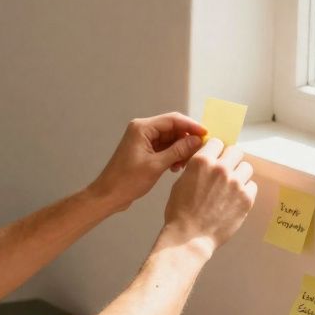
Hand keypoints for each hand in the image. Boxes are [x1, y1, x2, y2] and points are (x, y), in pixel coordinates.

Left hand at [87, 112, 207, 211]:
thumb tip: (197, 140)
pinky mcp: (144, 150)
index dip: (191, 126)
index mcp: (142, 128)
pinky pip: (164, 147)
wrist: (109, 195)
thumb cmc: (127, 181)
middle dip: (186, 139)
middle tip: (199, 152)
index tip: (206, 134)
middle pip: (172, 128)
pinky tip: (176, 166)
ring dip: (180, 149)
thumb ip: (178, 151)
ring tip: (186, 163)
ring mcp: (143, 140)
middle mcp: (142, 130)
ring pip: (170, 139)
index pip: (173, 119)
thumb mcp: (156, 165)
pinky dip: (172, 155)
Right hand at [161, 140, 257, 253]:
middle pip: (236, 151)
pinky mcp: (246, 198)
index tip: (217, 157)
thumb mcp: (181, 183)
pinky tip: (235, 199)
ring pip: (246, 167)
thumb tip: (207, 163)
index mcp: (202, 162)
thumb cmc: (180, 213)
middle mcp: (221, 168)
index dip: (217, 150)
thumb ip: (196, 169)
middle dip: (231, 159)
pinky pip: (252, 186)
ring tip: (231, 187)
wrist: (189, 238)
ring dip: (240, 174)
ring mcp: (236, 183)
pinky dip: (245, 191)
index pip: (217, 142)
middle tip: (226, 171)